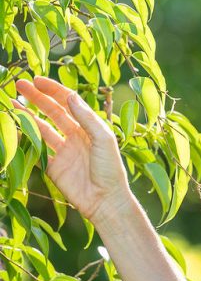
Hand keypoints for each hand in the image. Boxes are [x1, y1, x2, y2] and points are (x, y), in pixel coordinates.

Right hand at [12, 75, 131, 223]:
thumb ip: (87, 118)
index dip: (53, 90)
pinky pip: (36, 149)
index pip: (68, 102)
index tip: (37, 80)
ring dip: (26, 115)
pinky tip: (15, 127)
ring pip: (41, 128)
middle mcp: (75, 136)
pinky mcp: (52, 167)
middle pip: (52, 112)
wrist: (105, 200)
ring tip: (10, 103)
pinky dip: (25, 138)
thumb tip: (70, 96)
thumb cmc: (110, 169)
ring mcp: (63, 151)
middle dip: (36, 97)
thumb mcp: (104, 139)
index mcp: (89, 127)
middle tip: (19, 84)